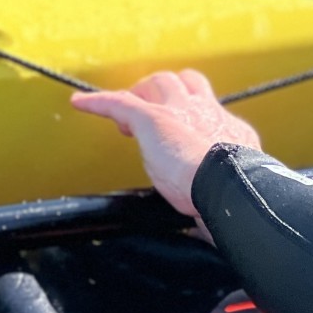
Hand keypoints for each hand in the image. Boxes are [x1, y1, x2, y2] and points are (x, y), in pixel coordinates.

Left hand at [70, 70, 262, 222]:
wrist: (224, 181)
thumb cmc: (231, 189)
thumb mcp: (231, 182)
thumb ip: (216, 189)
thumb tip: (206, 228)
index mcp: (226, 128)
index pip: (208, 108)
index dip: (191, 112)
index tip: (182, 129)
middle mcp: (205, 111)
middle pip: (185, 84)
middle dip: (167, 93)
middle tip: (153, 115)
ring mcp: (178, 110)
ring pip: (157, 83)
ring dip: (140, 94)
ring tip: (126, 118)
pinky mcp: (151, 117)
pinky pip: (119, 102)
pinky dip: (98, 102)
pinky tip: (81, 103)